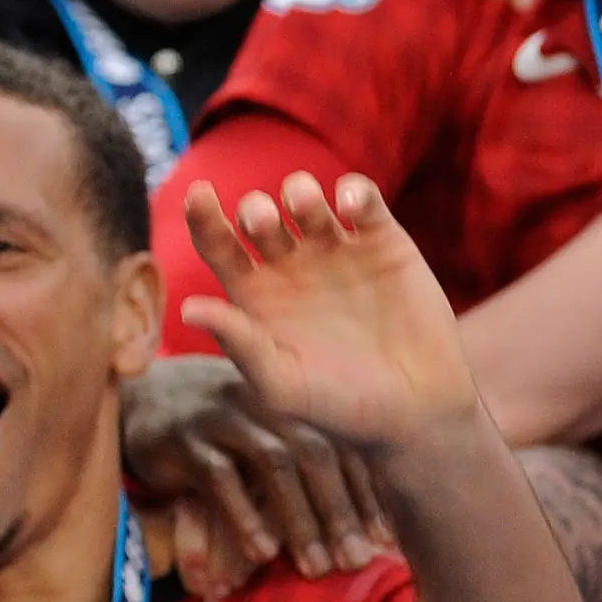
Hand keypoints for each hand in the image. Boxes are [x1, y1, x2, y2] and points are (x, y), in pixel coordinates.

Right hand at [122, 352, 389, 593]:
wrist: (140, 396)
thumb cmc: (217, 428)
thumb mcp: (262, 434)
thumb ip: (303, 461)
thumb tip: (362, 523)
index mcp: (290, 401)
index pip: (341, 444)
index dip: (365, 493)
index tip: (385, 541)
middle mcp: (261, 402)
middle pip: (314, 451)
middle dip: (339, 510)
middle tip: (356, 562)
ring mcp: (219, 416)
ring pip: (273, 462)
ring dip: (299, 518)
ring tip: (315, 567)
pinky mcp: (180, 438)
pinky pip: (219, 477)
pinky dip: (244, 515)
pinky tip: (262, 552)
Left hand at [179, 172, 478, 455]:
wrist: (414, 410)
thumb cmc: (338, 405)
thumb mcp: (281, 382)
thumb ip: (239, 342)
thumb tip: (187, 308)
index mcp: (254, 294)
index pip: (217, 245)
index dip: (202, 216)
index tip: (197, 194)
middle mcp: (288, 266)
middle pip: (257, 216)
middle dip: (255, 210)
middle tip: (263, 223)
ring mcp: (335, 251)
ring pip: (304, 198)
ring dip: (299, 191)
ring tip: (306, 207)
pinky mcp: (383, 244)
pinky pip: (363, 200)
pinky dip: (356, 192)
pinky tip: (352, 207)